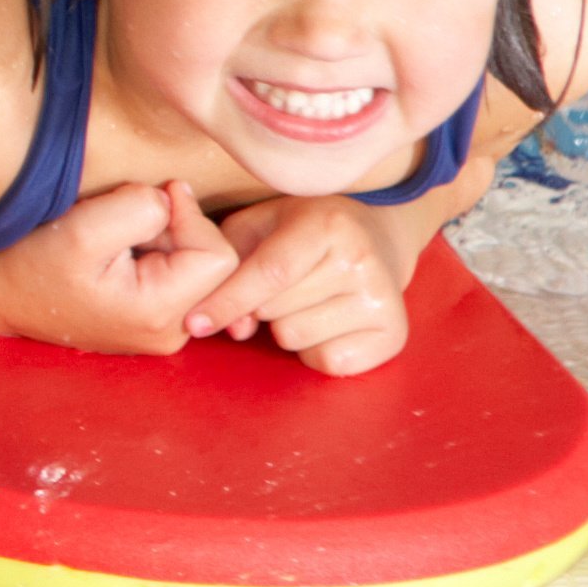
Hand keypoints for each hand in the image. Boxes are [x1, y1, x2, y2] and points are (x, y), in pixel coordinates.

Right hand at [0, 178, 236, 352]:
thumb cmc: (31, 265)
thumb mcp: (82, 229)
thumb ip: (138, 208)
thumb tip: (173, 200)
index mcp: (159, 315)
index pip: (219, 256)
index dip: (190, 217)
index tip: (150, 198)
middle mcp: (170, 333)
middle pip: (212, 264)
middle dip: (176, 229)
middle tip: (126, 218)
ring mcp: (162, 330)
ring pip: (195, 269)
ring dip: (163, 239)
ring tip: (117, 237)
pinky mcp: (152, 321)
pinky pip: (178, 278)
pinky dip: (155, 253)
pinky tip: (120, 252)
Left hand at [184, 195, 417, 373]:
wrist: (376, 238)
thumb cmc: (301, 231)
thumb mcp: (260, 224)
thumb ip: (230, 265)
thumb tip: (235, 328)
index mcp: (326, 225)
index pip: (269, 273)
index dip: (226, 301)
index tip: (193, 323)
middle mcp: (362, 261)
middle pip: (274, 311)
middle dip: (257, 307)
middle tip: (279, 287)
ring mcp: (383, 299)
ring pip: (295, 338)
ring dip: (285, 326)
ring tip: (306, 300)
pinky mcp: (394, 334)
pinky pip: (327, 362)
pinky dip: (314, 349)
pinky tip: (326, 321)